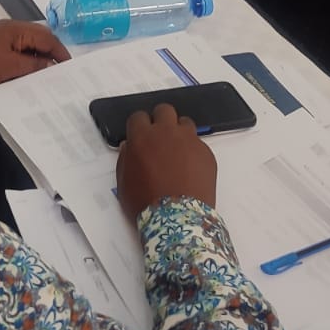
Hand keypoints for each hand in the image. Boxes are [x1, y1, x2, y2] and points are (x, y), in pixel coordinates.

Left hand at [0, 21, 68, 90]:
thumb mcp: (12, 67)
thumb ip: (35, 65)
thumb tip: (53, 65)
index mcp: (16, 28)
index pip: (47, 37)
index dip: (60, 51)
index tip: (70, 66)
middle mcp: (11, 27)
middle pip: (39, 36)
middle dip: (52, 51)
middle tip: (63, 69)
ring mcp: (2, 34)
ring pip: (29, 42)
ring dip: (40, 55)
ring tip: (50, 71)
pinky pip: (19, 48)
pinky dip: (29, 57)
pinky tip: (31, 69)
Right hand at [116, 103, 216, 222]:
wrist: (177, 219)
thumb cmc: (146, 203)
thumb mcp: (124, 182)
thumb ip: (125, 159)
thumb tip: (130, 147)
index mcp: (142, 137)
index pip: (139, 117)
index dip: (139, 126)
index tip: (141, 135)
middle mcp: (166, 132)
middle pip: (164, 110)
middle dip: (161, 120)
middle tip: (160, 137)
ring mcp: (189, 140)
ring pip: (185, 123)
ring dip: (179, 132)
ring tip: (177, 152)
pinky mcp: (206, 152)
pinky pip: (199, 143)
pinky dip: (193, 151)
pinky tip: (190, 169)